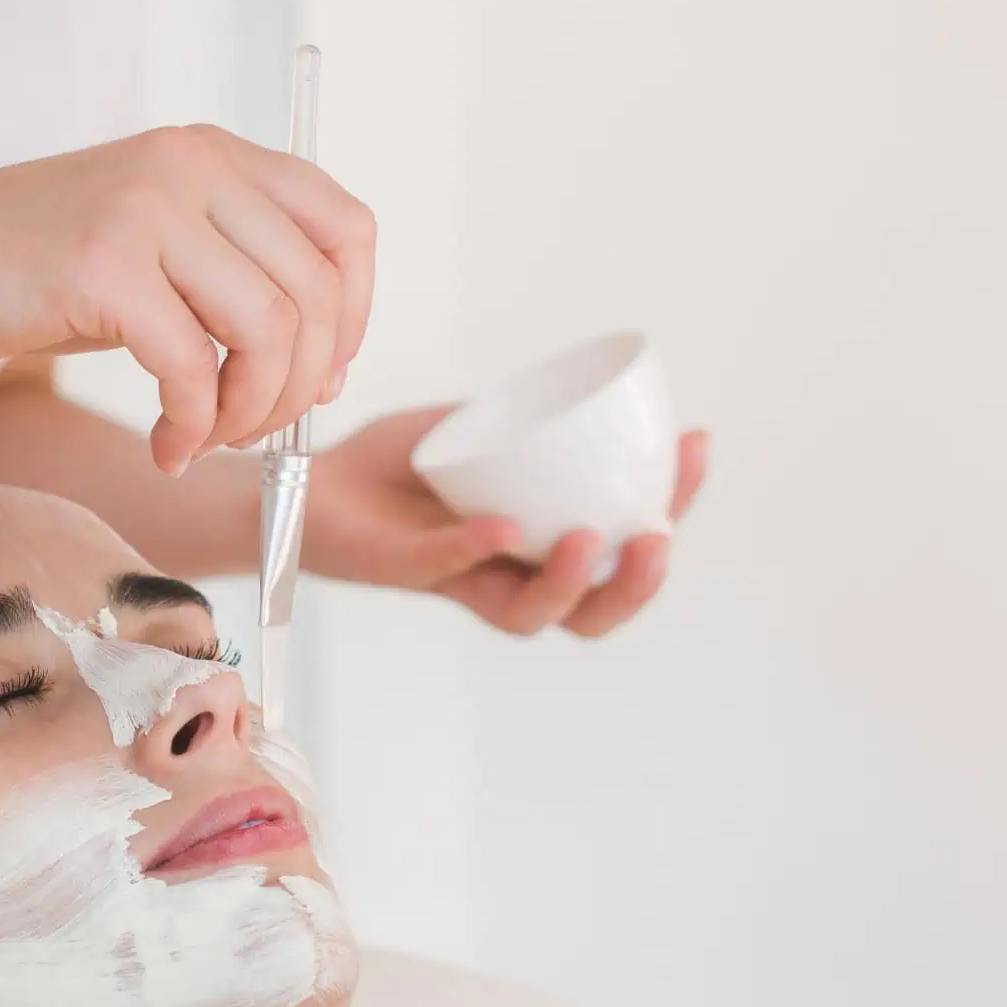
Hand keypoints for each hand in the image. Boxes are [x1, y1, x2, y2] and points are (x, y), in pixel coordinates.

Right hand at [0, 126, 374, 476]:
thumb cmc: (16, 272)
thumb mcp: (144, 252)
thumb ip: (230, 284)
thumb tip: (327, 363)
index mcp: (209, 154)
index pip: (345, 227)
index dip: (354, 317)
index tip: (320, 377)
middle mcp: (187, 166)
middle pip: (318, 291)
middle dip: (303, 385)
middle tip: (254, 431)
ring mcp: (145, 209)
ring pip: (271, 331)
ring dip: (252, 413)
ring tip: (206, 439)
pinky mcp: (101, 266)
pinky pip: (192, 369)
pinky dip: (192, 428)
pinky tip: (165, 445)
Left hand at [304, 407, 710, 636]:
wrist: (312, 481)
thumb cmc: (397, 465)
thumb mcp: (474, 430)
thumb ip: (525, 422)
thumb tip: (597, 392)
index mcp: (538, 546)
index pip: (621, 544)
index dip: (670, 503)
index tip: (694, 445)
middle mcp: (505, 575)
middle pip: (591, 611)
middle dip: (636, 584)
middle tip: (657, 539)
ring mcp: (457, 578)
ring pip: (530, 615)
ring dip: (569, 585)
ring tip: (592, 540)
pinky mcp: (401, 569)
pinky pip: (446, 570)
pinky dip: (478, 549)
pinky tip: (505, 527)